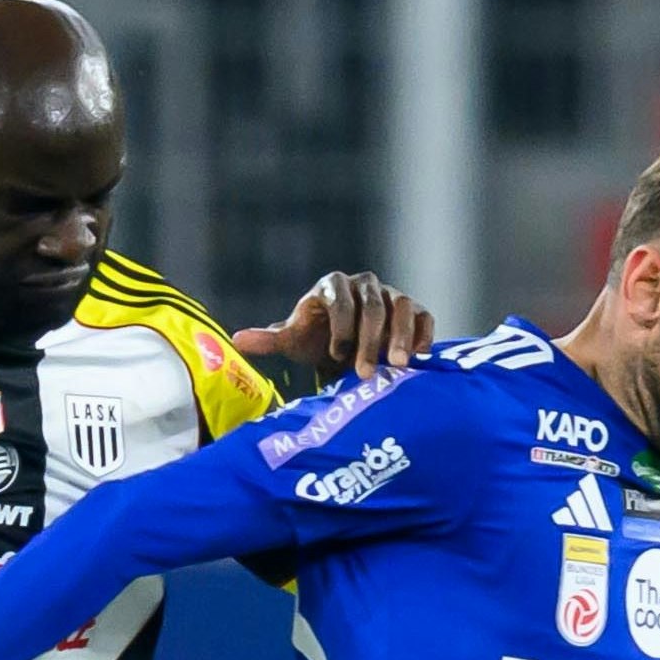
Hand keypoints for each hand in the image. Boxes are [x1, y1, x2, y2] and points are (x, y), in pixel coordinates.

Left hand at [235, 271, 431, 377]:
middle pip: (373, 306)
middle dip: (370, 340)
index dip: (340, 326)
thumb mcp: (294, 342)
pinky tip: (419, 358)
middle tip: (366, 374)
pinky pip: (423, 316)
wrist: (347, 348)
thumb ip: (270, 340)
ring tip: (398, 366)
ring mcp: (392, 295)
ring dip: (400, 336)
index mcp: (332, 286)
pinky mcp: (415, 310)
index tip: (336, 355)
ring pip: (402, 307)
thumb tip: (236, 341)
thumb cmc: (317, 342)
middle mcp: (365, 285)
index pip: (339, 299)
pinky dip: (423, 334)